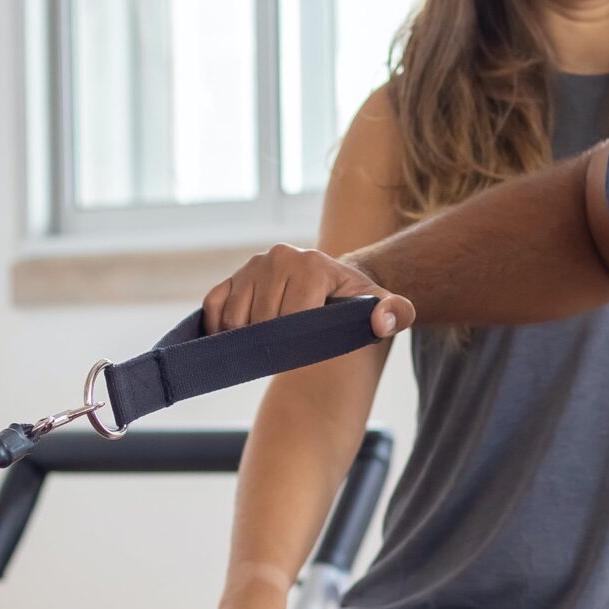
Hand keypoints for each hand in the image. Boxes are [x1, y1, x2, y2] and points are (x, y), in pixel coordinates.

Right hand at [205, 244, 410, 338]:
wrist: (335, 284)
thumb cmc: (356, 302)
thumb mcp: (381, 306)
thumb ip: (395, 313)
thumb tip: (381, 322)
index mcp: (311, 264)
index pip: (290, 319)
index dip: (297, 343)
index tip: (309, 351)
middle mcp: (278, 257)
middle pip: (260, 323)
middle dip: (273, 344)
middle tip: (291, 350)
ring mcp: (252, 266)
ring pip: (233, 320)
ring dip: (247, 341)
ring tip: (271, 344)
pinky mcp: (231, 277)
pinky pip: (213, 308)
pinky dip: (218, 329)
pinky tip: (240, 340)